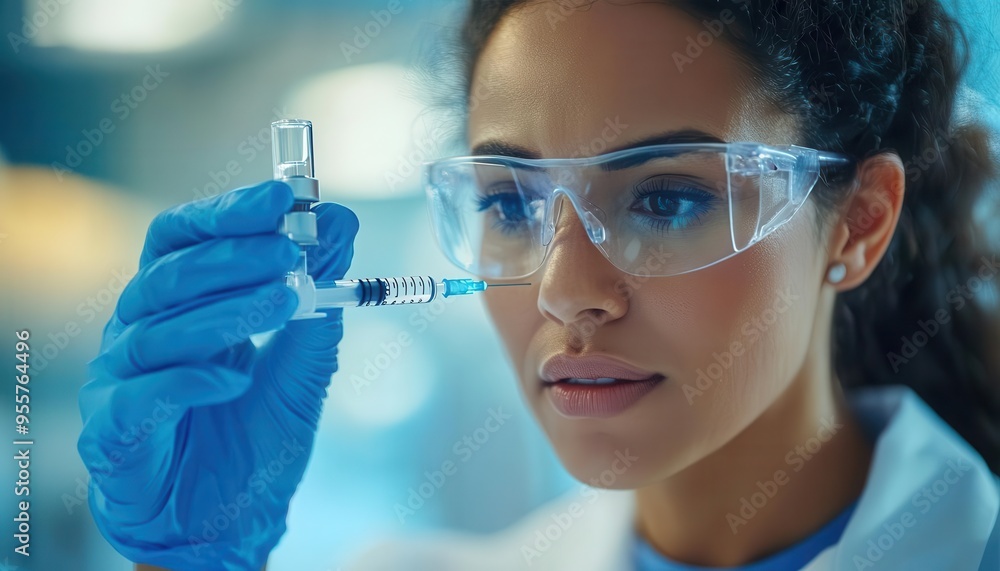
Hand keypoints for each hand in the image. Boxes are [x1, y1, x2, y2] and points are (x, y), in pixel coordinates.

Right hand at [77, 181, 358, 569]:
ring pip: (161, 328)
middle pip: (172, 273)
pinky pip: (144, 395)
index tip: (283, 195)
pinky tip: (235, 380)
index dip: (229, 211)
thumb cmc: (253, 444)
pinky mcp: (113, 431)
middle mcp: (140, 331)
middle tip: (290, 250)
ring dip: (227, 311)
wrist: (228, 528)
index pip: (186, 237)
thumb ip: (319, 303)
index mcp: (178, 306)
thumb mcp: (302, 368)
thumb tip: (340, 227)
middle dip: (235, 255)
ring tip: (286, 301)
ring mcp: (121, 379)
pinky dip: (190, 381)